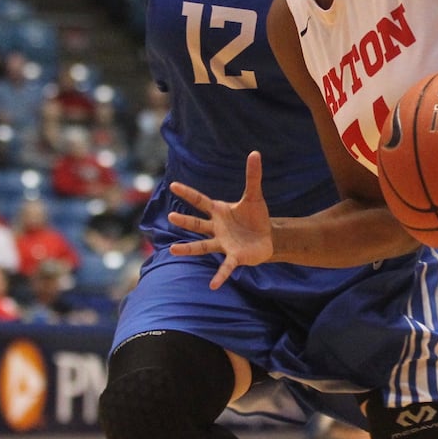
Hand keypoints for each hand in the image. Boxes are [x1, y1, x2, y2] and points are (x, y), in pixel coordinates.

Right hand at [166, 152, 272, 288]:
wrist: (267, 237)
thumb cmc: (256, 217)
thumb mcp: (255, 196)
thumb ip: (253, 176)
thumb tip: (255, 153)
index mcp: (219, 211)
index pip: (200, 200)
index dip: (188, 193)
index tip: (173, 185)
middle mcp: (216, 228)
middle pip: (197, 224)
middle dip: (185, 221)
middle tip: (171, 216)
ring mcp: (223, 244)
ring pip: (202, 246)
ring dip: (189, 249)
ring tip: (173, 250)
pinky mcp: (234, 257)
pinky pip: (225, 267)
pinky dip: (220, 275)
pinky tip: (213, 285)